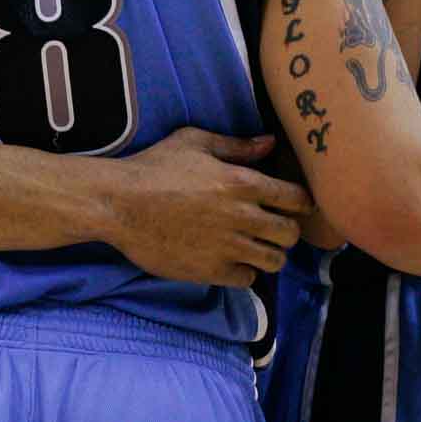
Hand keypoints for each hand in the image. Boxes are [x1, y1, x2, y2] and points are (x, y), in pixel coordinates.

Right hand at [105, 129, 311, 286]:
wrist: (119, 203)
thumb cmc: (155, 166)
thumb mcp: (195, 142)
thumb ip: (237, 146)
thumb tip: (270, 143)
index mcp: (242, 183)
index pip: (297, 199)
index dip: (300, 202)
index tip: (292, 204)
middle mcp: (241, 217)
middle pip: (290, 233)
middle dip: (286, 229)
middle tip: (273, 226)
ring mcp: (227, 247)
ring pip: (274, 261)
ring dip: (269, 253)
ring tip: (255, 245)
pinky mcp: (210, 270)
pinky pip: (247, 279)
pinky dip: (244, 271)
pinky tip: (231, 259)